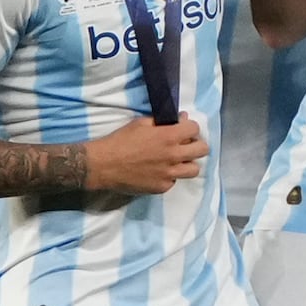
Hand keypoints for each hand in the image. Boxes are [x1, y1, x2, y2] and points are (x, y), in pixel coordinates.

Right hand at [81, 116, 209, 197]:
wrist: (102, 165)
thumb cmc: (120, 141)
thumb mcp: (141, 123)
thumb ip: (164, 121)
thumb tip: (182, 118)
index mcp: (170, 136)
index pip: (196, 129)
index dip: (190, 128)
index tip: (183, 130)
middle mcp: (173, 156)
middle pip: (203, 150)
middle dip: (195, 145)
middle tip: (184, 146)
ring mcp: (169, 174)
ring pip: (194, 170)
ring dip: (187, 163)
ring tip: (176, 162)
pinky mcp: (161, 187)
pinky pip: (174, 181)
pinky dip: (169, 176)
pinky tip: (158, 172)